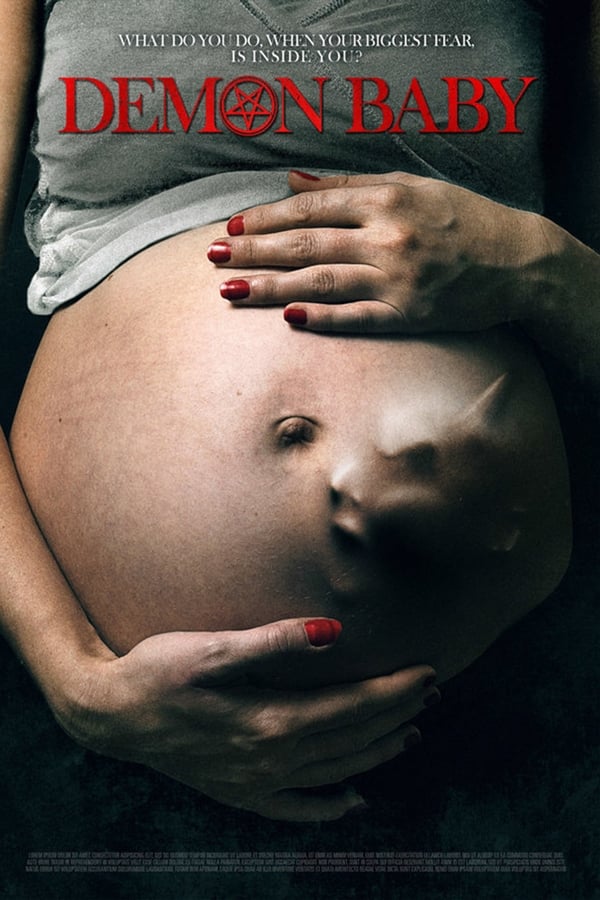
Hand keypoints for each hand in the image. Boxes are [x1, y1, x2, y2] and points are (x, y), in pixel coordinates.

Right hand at [52, 618, 437, 820]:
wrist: (107, 715)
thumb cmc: (157, 671)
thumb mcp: (213, 648)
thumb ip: (276, 641)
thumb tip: (333, 632)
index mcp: (268, 721)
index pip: (349, 708)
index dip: (392, 691)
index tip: (427, 672)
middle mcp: (268, 760)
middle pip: (349, 740)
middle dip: (395, 716)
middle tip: (431, 694)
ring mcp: (252, 782)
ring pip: (333, 773)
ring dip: (375, 753)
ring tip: (409, 735)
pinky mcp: (236, 791)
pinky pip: (295, 808)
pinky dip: (329, 806)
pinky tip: (352, 801)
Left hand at [209, 170, 551, 333]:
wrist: (518, 262)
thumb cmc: (462, 220)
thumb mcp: (411, 187)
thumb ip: (351, 186)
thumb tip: (294, 181)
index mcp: (385, 198)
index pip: (310, 207)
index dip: (265, 217)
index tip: (230, 228)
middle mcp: (386, 235)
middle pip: (305, 243)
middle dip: (252, 251)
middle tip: (210, 258)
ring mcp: (396, 278)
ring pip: (320, 280)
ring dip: (270, 287)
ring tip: (229, 291)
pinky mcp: (409, 314)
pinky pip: (356, 317)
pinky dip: (322, 317)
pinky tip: (287, 317)